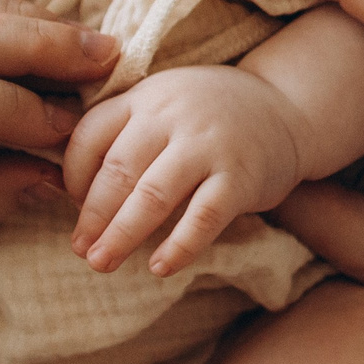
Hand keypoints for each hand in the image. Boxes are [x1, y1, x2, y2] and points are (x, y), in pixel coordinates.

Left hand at [63, 66, 303, 275]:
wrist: (290, 108)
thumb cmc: (214, 115)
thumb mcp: (167, 103)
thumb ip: (127, 130)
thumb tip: (75, 193)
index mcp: (147, 96)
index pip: (91, 135)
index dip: (73, 177)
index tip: (73, 209)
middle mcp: (174, 114)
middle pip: (118, 170)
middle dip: (92, 216)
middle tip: (80, 249)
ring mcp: (209, 145)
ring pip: (152, 196)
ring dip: (122, 235)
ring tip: (102, 262)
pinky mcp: (241, 177)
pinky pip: (202, 218)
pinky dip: (179, 247)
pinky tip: (160, 268)